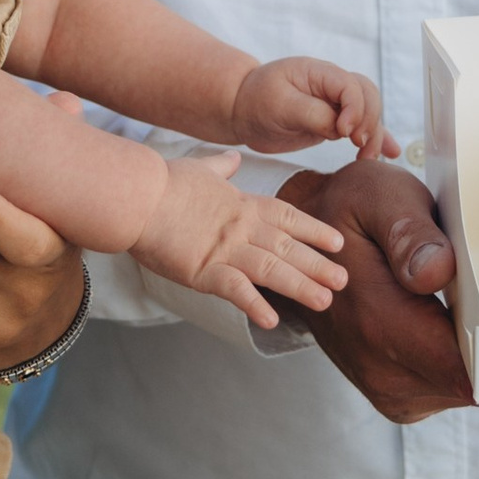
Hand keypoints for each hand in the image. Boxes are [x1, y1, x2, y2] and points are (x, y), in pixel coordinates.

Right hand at [137, 151, 350, 329]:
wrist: (134, 195)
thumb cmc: (162, 182)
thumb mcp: (199, 168)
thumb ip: (220, 168)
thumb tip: (232, 158)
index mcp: (242, 204)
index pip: (288, 217)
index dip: (314, 231)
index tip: (337, 243)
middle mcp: (241, 227)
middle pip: (288, 247)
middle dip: (318, 265)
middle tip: (344, 281)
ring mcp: (224, 249)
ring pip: (272, 269)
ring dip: (300, 286)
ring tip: (325, 302)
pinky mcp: (202, 269)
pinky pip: (235, 289)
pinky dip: (254, 304)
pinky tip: (271, 319)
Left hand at [230, 53, 393, 159]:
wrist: (242, 109)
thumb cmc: (256, 101)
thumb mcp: (279, 105)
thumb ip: (312, 114)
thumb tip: (340, 129)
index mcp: (318, 72)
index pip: (351, 86)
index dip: (354, 109)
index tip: (344, 132)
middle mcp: (331, 85)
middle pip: (368, 96)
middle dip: (369, 122)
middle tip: (358, 147)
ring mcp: (335, 103)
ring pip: (369, 112)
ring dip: (374, 134)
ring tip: (368, 157)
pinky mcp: (334, 121)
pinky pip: (361, 126)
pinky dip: (377, 137)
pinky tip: (390, 152)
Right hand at [276, 157, 472, 424]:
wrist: (302, 247)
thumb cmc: (348, 214)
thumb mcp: (376, 197)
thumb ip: (408, 233)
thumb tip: (435, 272)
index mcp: (380, 324)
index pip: (467, 374)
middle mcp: (382, 371)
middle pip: (478, 387)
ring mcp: (388, 389)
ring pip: (469, 393)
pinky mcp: (396, 394)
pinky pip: (451, 390)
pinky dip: (467, 363)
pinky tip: (465, 324)